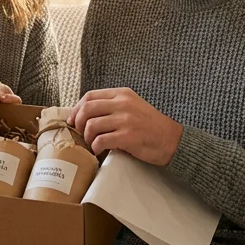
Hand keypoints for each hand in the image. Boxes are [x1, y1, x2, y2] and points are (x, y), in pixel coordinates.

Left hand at [67, 88, 182, 165]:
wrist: (172, 140)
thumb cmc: (150, 126)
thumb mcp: (132, 107)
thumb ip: (112, 106)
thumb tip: (85, 115)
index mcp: (122, 94)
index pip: (90, 96)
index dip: (76, 109)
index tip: (73, 121)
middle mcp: (123, 104)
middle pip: (87, 109)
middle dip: (78, 124)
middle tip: (81, 134)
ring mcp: (126, 119)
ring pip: (91, 126)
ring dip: (88, 138)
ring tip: (93, 144)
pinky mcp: (128, 136)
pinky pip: (101, 141)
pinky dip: (96, 148)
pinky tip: (100, 151)